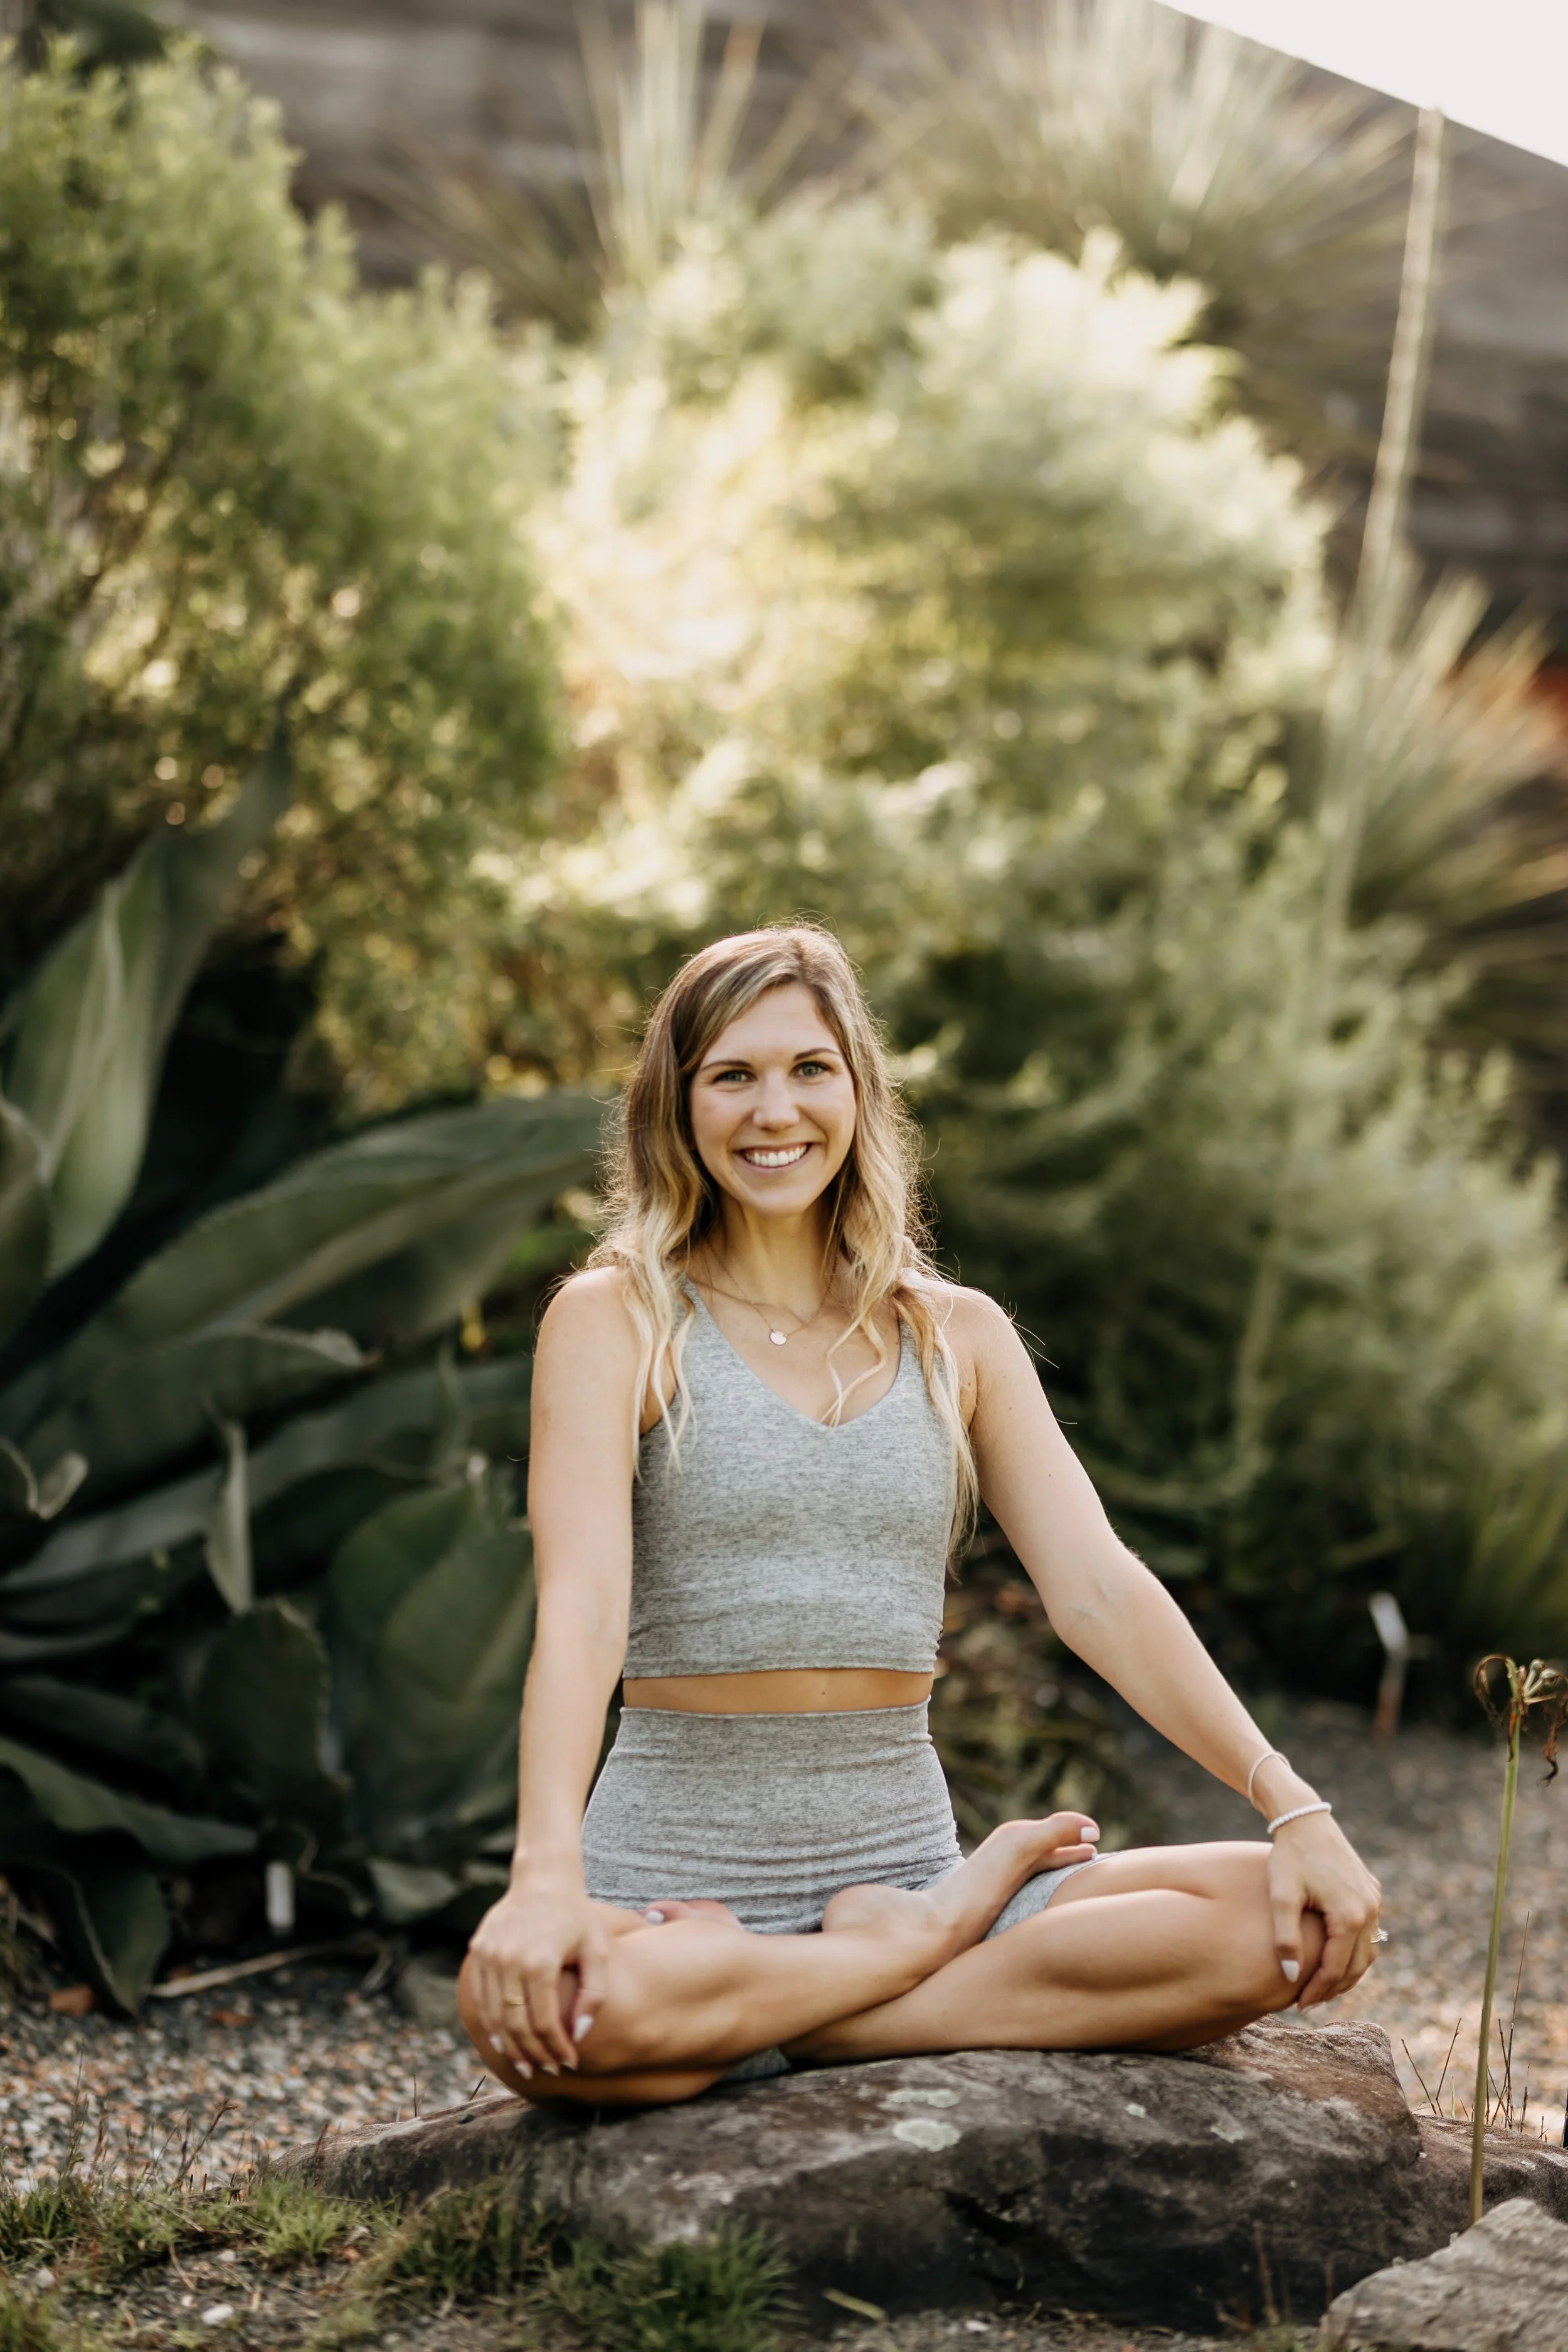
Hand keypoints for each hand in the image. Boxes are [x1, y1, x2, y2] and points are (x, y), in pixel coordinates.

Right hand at [465, 1870, 609, 2075]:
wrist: (543, 1877)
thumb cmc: (576, 1916)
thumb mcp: (596, 1951)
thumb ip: (593, 1995)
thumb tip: (578, 2036)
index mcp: (540, 1962)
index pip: (544, 2022)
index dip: (556, 2048)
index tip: (569, 2063)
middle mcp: (509, 1960)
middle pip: (517, 2025)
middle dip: (533, 2054)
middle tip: (546, 2071)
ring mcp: (489, 1956)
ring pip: (495, 2016)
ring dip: (510, 2045)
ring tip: (526, 2064)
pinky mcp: (478, 1951)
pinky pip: (480, 1997)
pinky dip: (490, 2022)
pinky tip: (502, 2039)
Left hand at [1267, 1813, 1381, 2008]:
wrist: (1304, 1818)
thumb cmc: (1289, 1857)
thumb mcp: (1282, 1897)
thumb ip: (1286, 1939)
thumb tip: (1291, 1977)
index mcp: (1350, 1915)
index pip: (1336, 1969)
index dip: (1317, 1991)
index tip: (1298, 2005)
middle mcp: (1369, 1910)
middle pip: (1357, 1966)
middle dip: (1334, 1988)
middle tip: (1308, 2002)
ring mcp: (1374, 1900)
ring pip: (1367, 1952)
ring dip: (1347, 1972)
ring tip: (1321, 1986)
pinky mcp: (1371, 1891)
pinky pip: (1368, 1932)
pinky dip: (1354, 1951)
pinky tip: (1334, 1956)